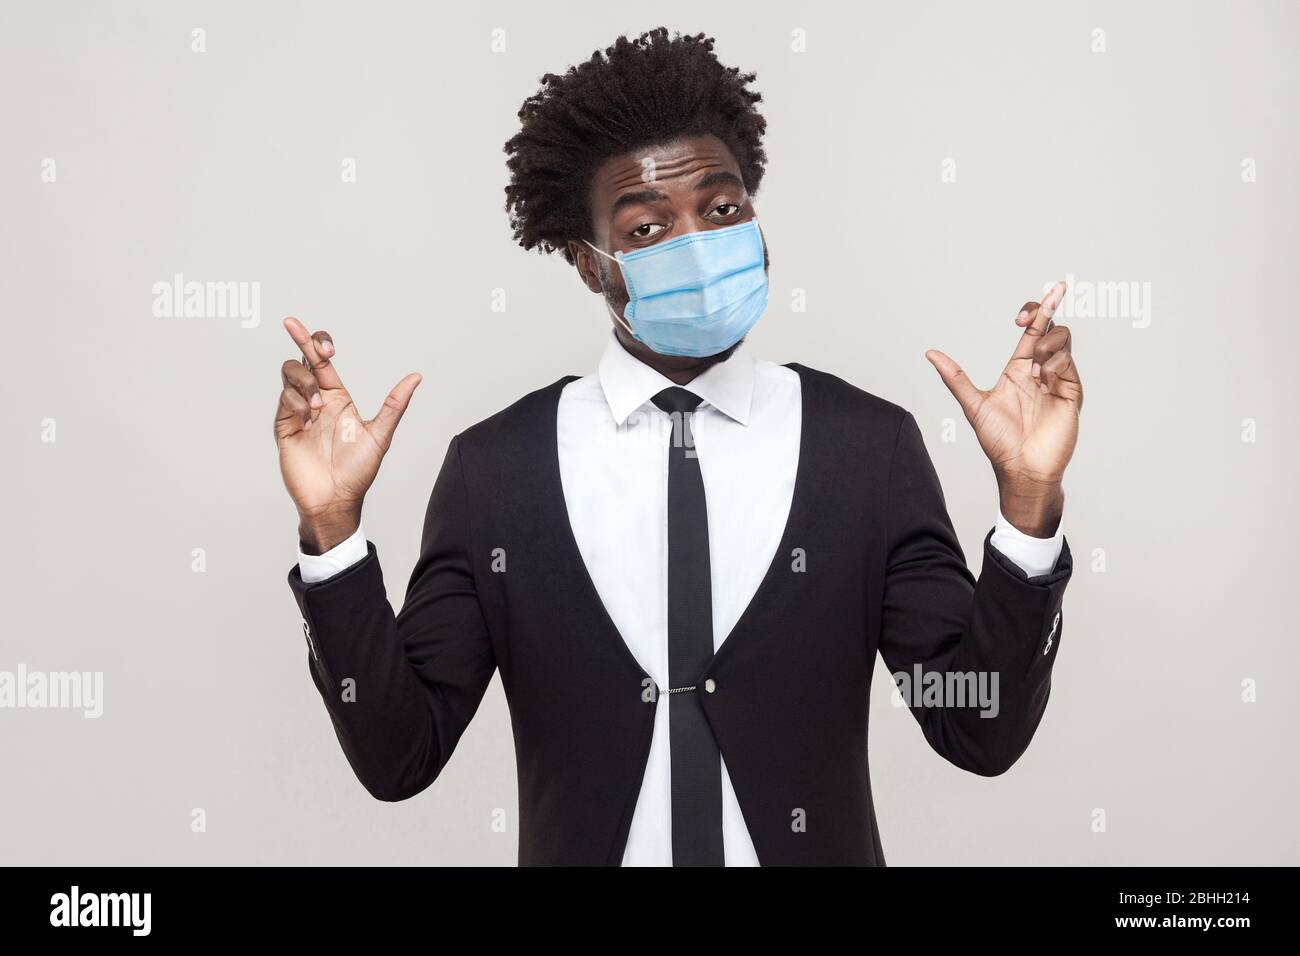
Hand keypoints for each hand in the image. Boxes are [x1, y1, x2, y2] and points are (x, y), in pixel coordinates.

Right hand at [274, 317, 421, 552]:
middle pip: (302, 360)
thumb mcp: (380, 434)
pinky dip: (297, 404)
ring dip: (304, 382)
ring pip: (290, 376)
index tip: (321, 341)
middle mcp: (316, 401)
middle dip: (300, 341)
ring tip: (317, 406)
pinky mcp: (284, 428)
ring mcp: (297, 413)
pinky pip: (284, 402)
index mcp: (337, 398)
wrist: (335, 500)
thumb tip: (416, 377)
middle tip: (301, 332)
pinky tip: (308, 421)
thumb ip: (395, 404)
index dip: (316, 342)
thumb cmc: (358, 471)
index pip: (322, 361)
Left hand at [925, 281, 1081, 536]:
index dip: (1037, 309)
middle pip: (1052, 328)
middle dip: (1045, 313)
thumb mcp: (974, 405)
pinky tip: (1043, 382)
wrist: (1022, 469)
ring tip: (1035, 368)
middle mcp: (1040, 370)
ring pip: (1064, 341)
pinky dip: (1056, 365)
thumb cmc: (1000, 442)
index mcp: (1019, 369)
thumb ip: (955, 378)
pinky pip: (1069, 364)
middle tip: (1026, 321)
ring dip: (1049, 343)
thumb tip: (930, 354)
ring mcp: (1058, 380)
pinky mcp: (1072, 393)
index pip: (1032, 330)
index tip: (1032, 305)